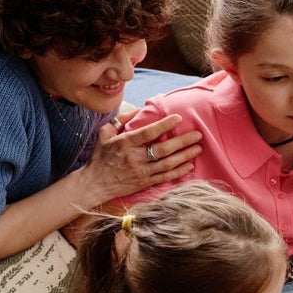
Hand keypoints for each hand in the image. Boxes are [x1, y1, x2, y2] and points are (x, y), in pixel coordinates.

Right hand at [82, 114, 201, 201]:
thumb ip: (121, 120)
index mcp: (125, 143)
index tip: (178, 118)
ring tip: (198, 148)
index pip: (148, 132)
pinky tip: (189, 165)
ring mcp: (140, 172)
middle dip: (182, 141)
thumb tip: (139, 109)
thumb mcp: (105, 133)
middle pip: (162, 149)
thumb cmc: (100, 156)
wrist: (95, 183)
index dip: (164, 125)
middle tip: (198, 135)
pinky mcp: (144, 183)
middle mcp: (134, 157)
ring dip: (185, 156)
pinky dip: (178, 172)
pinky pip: (165, 177)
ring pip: (167, 164)